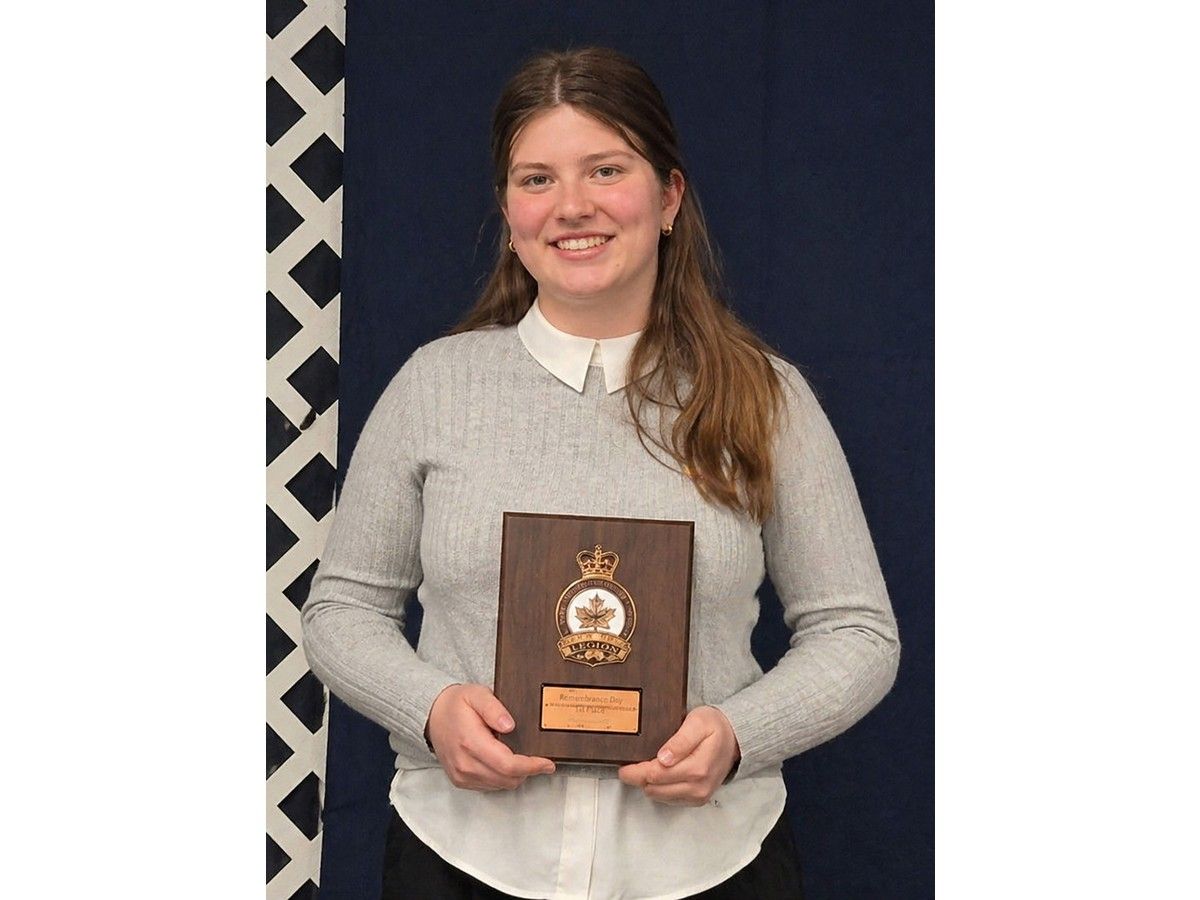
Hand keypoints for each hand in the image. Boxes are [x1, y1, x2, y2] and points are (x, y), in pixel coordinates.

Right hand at [425, 683, 555, 790]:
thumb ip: (494, 708)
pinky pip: (490, 786)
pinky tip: (504, 762)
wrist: (432, 716)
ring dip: (515, 775)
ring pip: (501, 785)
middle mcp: (465, 764)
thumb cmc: (456, 704)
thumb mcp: (477, 694)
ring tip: (521, 757)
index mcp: (470, 742)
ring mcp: (462, 775)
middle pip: (507, 779)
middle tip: (539, 759)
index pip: (507, 765)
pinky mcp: (461, 781)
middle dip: (528, 771)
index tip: (548, 763)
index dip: (532, 766)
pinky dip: (502, 777)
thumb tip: (510, 725)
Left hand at [618, 706, 740, 805]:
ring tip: (646, 765)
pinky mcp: (697, 799)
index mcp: (697, 769)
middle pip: (654, 788)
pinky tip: (660, 773)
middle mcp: (698, 787)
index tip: (623, 765)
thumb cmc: (715, 727)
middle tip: (632, 762)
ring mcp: (698, 796)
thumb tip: (663, 758)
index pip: (656, 776)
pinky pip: (668, 799)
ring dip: (649, 783)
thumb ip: (680, 741)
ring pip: (659, 796)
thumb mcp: (698, 722)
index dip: (636, 771)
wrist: (735, 738)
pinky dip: (659, 788)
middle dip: (639, 777)